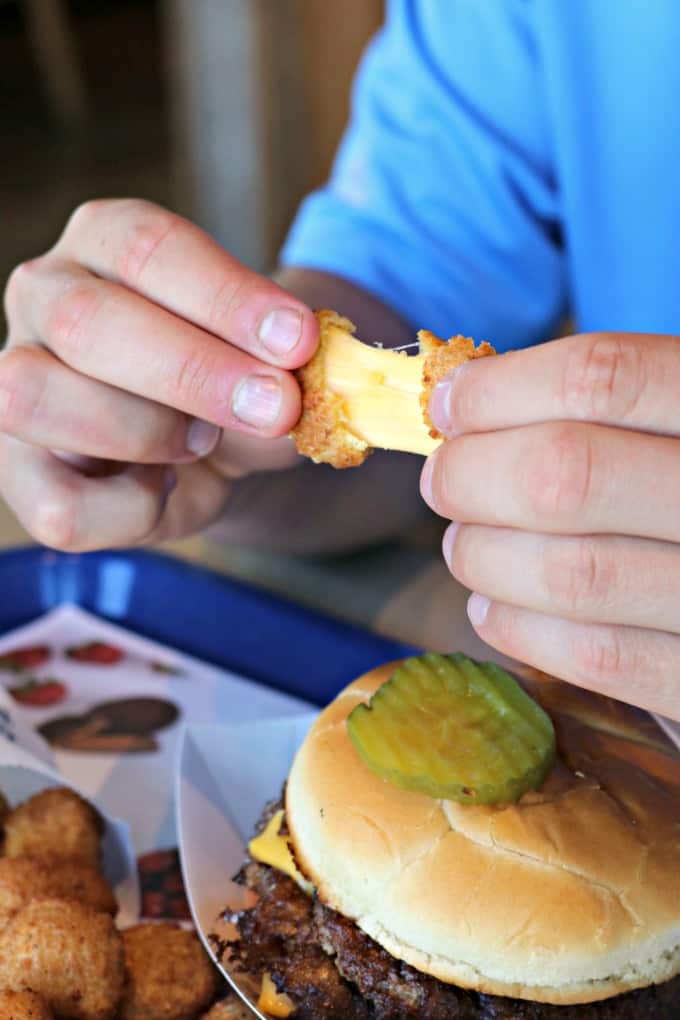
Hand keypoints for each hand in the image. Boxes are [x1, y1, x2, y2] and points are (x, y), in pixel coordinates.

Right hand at [1, 199, 317, 548]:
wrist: (218, 452)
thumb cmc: (240, 384)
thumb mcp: (277, 362)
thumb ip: (289, 367)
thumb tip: (303, 388)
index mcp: (103, 242)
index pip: (146, 247)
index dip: (225, 297)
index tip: (298, 340)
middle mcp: (44, 298)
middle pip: (84, 320)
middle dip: (193, 370)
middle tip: (277, 407)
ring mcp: (15, 384)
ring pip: (32, 399)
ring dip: (144, 430)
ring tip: (204, 441)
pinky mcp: (21, 474)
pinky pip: (57, 504)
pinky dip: (127, 509)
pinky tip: (164, 487)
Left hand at [421, 332, 679, 719]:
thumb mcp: (679, 427)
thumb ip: (601, 409)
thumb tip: (462, 407)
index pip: (601, 378)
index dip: (501, 389)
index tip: (449, 405)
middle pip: (565, 474)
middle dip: (472, 475)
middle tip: (443, 481)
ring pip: (569, 573)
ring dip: (484, 557)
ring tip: (466, 545)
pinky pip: (595, 657)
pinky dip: (519, 627)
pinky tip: (493, 606)